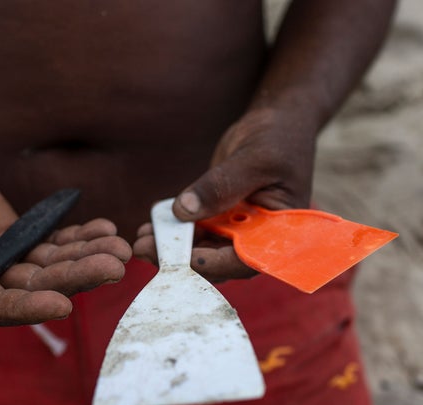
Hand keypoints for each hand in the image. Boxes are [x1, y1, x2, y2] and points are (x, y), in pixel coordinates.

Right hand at [0, 153, 131, 324]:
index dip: (26, 308)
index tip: (63, 305)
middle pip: (37, 289)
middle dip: (75, 278)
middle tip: (114, 266)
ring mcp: (6, 264)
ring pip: (54, 269)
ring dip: (87, 259)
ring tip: (121, 247)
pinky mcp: (22, 245)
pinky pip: (57, 247)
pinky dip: (81, 240)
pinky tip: (106, 228)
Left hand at [135, 103, 318, 280]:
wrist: (277, 121)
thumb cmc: (278, 138)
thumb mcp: (253, 159)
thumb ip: (221, 186)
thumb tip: (183, 211)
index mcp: (280, 231)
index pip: (247, 260)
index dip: (216, 265)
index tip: (184, 258)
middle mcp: (258, 235)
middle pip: (219, 260)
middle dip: (183, 259)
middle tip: (147, 249)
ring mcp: (237, 227)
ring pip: (202, 248)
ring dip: (172, 248)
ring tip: (142, 240)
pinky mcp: (220, 216)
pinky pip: (195, 230)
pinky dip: (174, 231)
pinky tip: (150, 228)